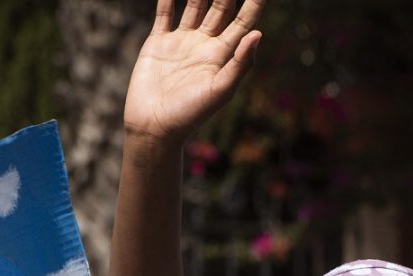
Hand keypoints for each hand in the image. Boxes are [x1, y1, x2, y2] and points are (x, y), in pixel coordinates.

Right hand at [123, 0, 265, 145]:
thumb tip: (258, 33)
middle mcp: (204, 45)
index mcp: (222, 55)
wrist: (154, 126)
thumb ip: (240, 63)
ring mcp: (181, 42)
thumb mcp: (220, 91)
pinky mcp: (158, 43)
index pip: (243, 22)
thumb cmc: (190, 115)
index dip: (254, 3)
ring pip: (194, 5)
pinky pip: (164, 14)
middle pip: (220, 7)